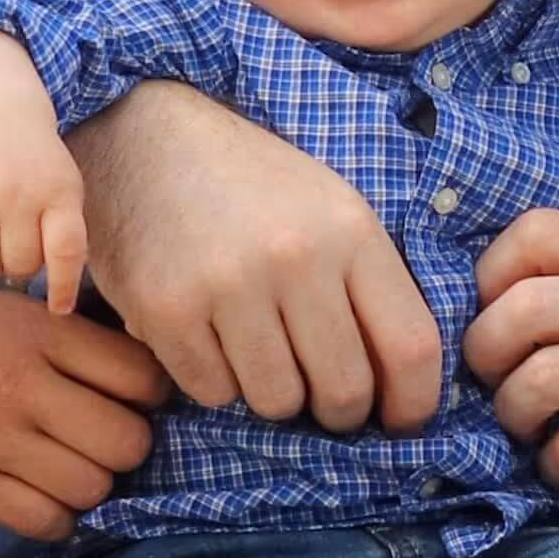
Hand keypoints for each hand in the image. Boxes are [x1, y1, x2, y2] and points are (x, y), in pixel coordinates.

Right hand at [0, 105, 89, 314]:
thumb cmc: (38, 168)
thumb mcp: (66, 188)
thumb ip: (66, 235)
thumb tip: (55, 300)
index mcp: (57, 193)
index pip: (65, 249)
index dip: (63, 286)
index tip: (58, 308)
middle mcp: (16, 195)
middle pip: (20, 265)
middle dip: (23, 263)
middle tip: (21, 240)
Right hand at [0, 270, 161, 539]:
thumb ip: (55, 337)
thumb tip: (120, 376)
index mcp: (41, 331)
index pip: (142, 377)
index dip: (149, 398)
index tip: (130, 403)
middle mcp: (28, 384)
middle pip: (129, 442)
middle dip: (124, 450)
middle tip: (98, 446)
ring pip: (93, 487)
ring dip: (87, 488)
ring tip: (62, 475)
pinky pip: (45, 519)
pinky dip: (54, 518)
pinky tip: (37, 502)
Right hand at [68, 80, 442, 431]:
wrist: (144, 137)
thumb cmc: (249, 184)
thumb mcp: (329, 209)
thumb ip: (368, 285)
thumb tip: (401, 385)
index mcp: (350, 230)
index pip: (411, 345)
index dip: (414, 402)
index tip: (400, 420)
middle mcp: (294, 257)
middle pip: (345, 391)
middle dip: (339, 412)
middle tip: (321, 400)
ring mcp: (228, 285)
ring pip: (277, 401)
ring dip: (272, 395)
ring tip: (257, 352)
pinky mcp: (167, 310)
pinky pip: (213, 392)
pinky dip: (215, 380)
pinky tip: (208, 338)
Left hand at [466, 209, 558, 519]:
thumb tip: (497, 298)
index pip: (536, 232)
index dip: (489, 277)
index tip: (492, 318)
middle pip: (521, 309)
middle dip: (483, 356)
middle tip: (496, 384)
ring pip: (538, 380)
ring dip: (513, 416)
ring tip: (531, 430)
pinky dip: (554, 467)